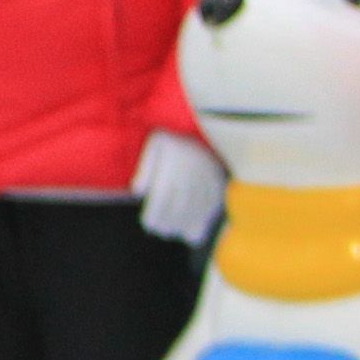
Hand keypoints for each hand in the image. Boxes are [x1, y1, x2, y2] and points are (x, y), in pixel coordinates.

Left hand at [134, 128, 226, 245]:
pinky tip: (192, 233)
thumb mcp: (156, 144)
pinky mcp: (221, 183)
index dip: (156, 213)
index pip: (164, 194)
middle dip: (169, 222)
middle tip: (160, 231)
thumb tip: (139, 191)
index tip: (148, 224)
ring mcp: (210, 178)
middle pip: (181, 205)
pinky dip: (203, 221)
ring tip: (172, 232)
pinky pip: (213, 207)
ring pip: (198, 208)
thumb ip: (146, 168)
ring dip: (185, 225)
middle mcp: (194, 170)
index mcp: (176, 160)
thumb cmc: (174, 138)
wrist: (205, 126)